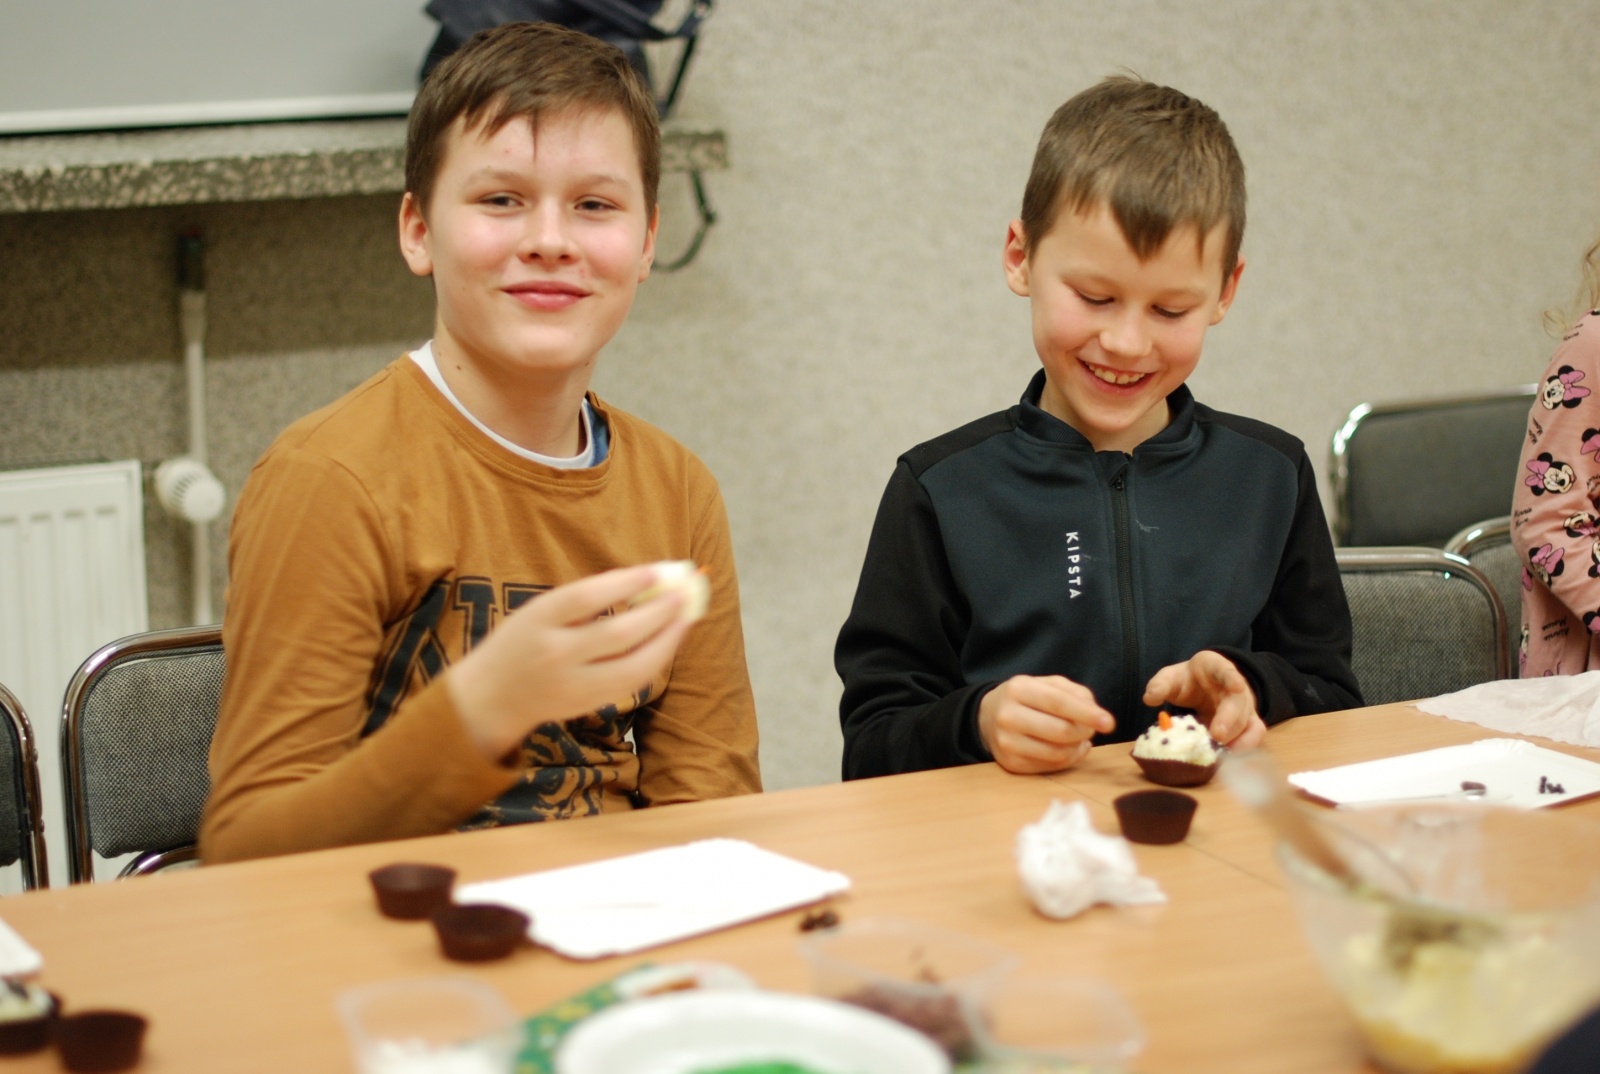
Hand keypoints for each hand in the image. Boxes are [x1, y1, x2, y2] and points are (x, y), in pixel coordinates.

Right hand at [447, 565, 692, 760]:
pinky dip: (654, 661)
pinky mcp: (586, 705)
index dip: (626, 582)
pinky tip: (668, 642)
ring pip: (631, 667)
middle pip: (616, 634)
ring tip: (686, 618)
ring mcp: (571, 684)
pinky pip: (630, 684)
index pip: (587, 597)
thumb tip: (649, 582)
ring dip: (666, 641)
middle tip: (685, 594)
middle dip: (657, 613)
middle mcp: (554, 654)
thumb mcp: (540, 611)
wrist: (491, 696)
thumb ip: (585, 600)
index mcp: (538, 619)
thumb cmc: (523, 641)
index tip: (659, 570)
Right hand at [976, 675, 1114, 774]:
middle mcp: (1009, 716)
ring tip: (1078, 738)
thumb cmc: (1026, 698)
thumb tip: (1095, 714)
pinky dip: (1068, 758)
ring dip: (1077, 747)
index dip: (1086, 713)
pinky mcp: (1010, 764)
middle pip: (1061, 731)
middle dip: (1084, 732)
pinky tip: (1068, 748)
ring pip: (1058, 752)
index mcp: (1019, 689)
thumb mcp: (1047, 684)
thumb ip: (1075, 693)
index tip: (1109, 722)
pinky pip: (1051, 766)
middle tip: (1090, 729)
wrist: (987, 717)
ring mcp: (1007, 743)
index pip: (1059, 703)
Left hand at [1142, 651, 1264, 748]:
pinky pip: (1254, 736)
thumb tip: (1150, 698)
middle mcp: (1236, 687)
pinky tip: (1228, 760)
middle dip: (1230, 718)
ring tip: (1221, 754)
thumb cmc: (1186, 681)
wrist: (1202, 685)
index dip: (1232, 678)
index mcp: (1215, 667)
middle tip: (1217, 735)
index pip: (1225, 670)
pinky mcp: (1246, 724)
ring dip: (1238, 739)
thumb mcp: (1170, 677)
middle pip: (1239, 702)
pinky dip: (1244, 748)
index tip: (1237, 687)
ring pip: (1250, 722)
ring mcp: (1245, 706)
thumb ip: (1160, 685)